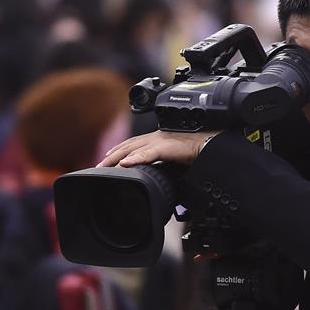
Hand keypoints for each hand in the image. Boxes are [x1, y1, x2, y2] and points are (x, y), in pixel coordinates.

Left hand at [97, 130, 216, 167]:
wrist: (212, 145)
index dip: (119, 149)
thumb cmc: (200, 149)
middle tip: (98, 166)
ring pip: (133, 149)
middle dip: (111, 156)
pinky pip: (147, 153)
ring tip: (104, 167)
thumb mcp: (178, 157)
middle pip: (128, 145)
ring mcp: (160, 141)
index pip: (134, 143)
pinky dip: (135, 159)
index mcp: (159, 138)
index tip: (107, 157)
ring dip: (116, 158)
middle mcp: (157, 137)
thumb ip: (167, 162)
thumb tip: (162, 172)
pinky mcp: (166, 147)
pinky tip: (124, 164)